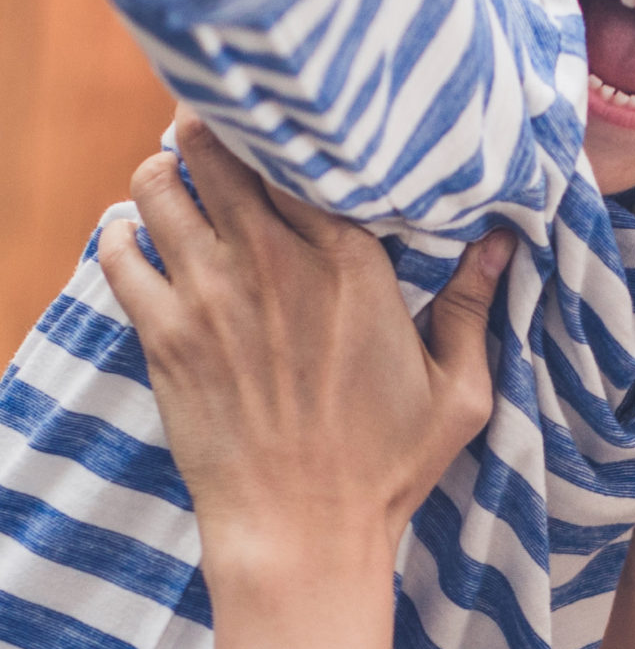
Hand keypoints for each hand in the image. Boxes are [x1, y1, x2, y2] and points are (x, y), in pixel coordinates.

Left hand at [97, 113, 510, 592]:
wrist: (300, 530)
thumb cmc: (387, 465)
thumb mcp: (460, 390)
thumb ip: (472, 308)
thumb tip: (501, 244)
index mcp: (352, 264)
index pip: (304, 156)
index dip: (290, 127)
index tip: (291, 118)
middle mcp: (274, 263)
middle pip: (224, 150)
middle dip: (217, 126)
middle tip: (224, 122)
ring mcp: (210, 296)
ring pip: (163, 186)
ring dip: (168, 169)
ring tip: (181, 171)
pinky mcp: (163, 335)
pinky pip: (119, 253)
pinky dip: (122, 230)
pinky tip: (138, 231)